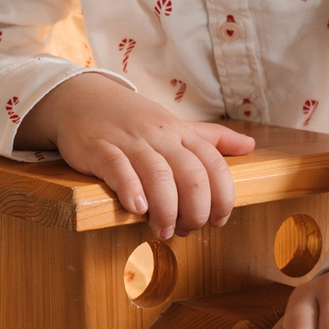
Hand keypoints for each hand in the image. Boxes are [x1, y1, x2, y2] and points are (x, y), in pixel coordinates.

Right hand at [16, 74, 254, 238]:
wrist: (80, 97)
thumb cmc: (130, 119)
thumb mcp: (173, 124)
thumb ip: (210, 138)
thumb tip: (249, 146)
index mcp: (180, 132)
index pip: (213, 163)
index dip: (223, 196)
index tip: (219, 220)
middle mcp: (159, 136)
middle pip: (191, 173)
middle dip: (195, 209)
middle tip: (187, 230)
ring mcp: (129, 141)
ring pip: (158, 174)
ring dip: (166, 208)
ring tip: (163, 230)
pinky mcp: (99, 148)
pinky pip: (119, 167)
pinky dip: (131, 189)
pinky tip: (136, 208)